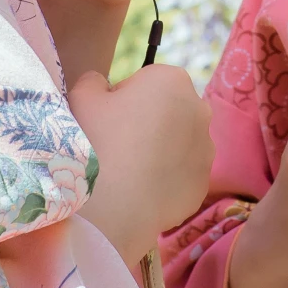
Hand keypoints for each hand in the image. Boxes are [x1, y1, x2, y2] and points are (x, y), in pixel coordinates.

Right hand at [70, 65, 214, 263]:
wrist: (110, 207)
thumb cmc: (95, 141)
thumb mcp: (81, 97)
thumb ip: (94, 82)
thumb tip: (103, 86)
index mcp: (172, 81)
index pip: (146, 82)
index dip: (122, 99)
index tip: (107, 119)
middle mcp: (199, 111)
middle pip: (168, 111)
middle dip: (147, 123)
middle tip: (117, 146)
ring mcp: (205, 151)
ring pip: (178, 145)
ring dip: (159, 152)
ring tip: (128, 173)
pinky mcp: (202, 185)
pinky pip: (180, 177)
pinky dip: (164, 181)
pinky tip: (140, 192)